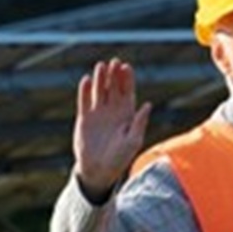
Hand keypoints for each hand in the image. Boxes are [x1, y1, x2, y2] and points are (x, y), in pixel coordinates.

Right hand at [74, 58, 150, 200]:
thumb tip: (148, 104)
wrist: (99, 170)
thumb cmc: (120, 158)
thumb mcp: (133, 141)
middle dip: (114, 75)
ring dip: (101, 79)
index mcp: (127, 115)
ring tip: (101, 66)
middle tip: (115, 61)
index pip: (128, 93)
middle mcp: (113, 111)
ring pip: (99, 91)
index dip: (127, 80)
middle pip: (114, 88)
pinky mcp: (84, 118)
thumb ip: (139, 123)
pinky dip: (85, 91)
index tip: (127, 67)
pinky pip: (84, 101)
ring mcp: (98, 113)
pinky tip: (87, 80)